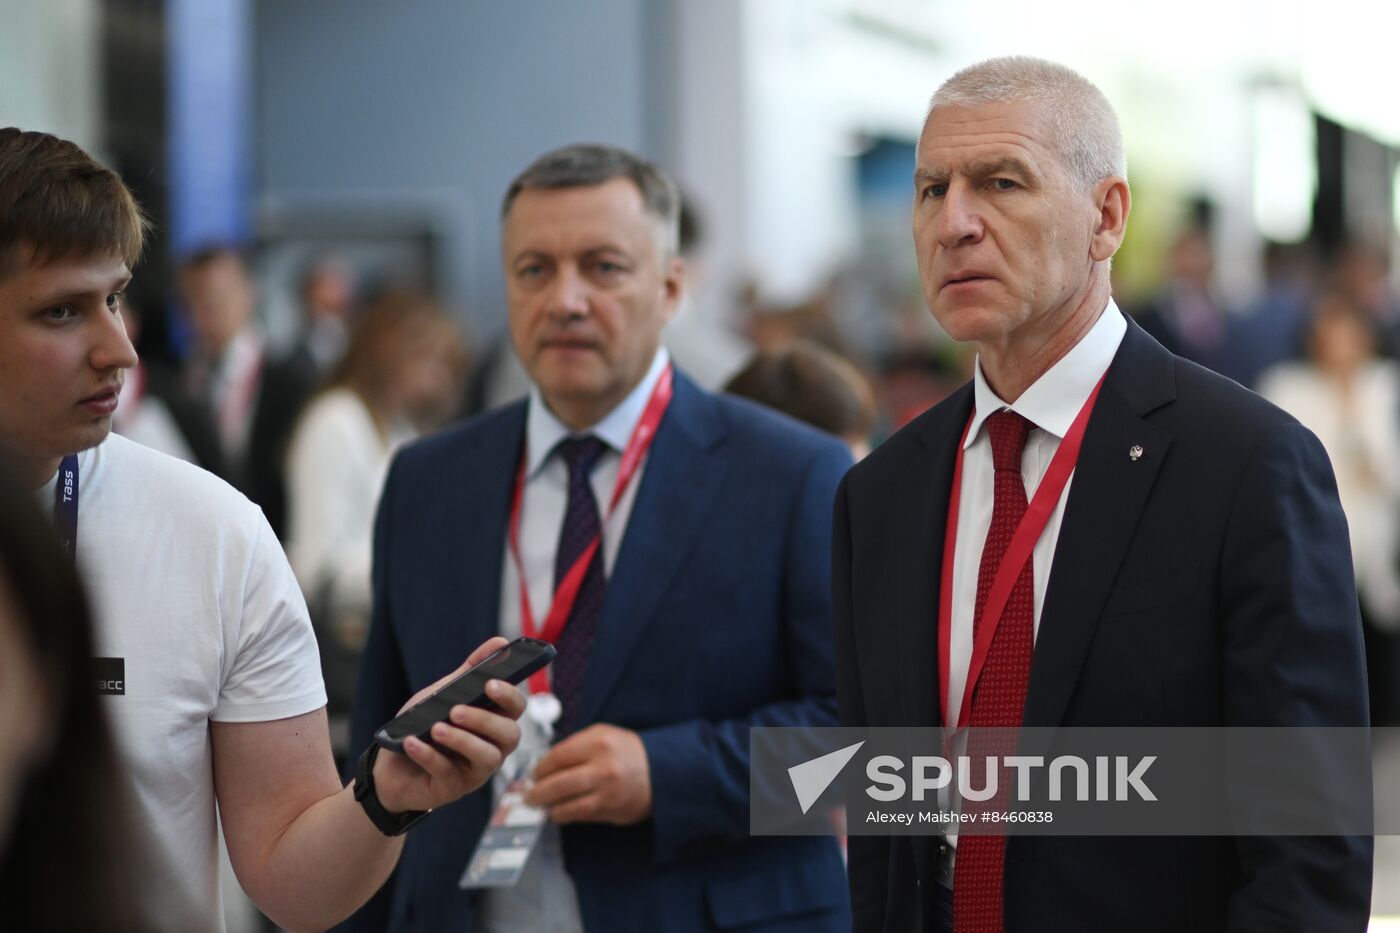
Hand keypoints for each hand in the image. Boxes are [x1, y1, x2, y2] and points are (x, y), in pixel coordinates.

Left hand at [371, 636, 525, 812]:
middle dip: (485, 720)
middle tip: (456, 710)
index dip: (509, 696)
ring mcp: (475, 771)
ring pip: (487, 758)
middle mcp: (493, 748)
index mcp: (494, 722)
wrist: (388, 765)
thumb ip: (471, 671)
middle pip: (509, 735)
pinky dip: (429, 756)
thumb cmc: (423, 726)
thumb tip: (500, 642)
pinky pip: (448, 773)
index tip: (490, 684)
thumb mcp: (444, 694)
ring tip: (437, 728)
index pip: (516, 708)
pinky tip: (413, 743)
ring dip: (462, 741)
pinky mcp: (453, 789)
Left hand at [524, 723, 651, 824]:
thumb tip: (545, 765)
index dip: (540, 768)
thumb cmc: (628, 753)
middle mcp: (602, 766)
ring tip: (538, 805)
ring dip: (547, 805)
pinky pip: (577, 814)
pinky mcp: (609, 809)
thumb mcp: (604, 735)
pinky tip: (556, 812)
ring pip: (565, 802)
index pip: (557, 756)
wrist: (662, 772)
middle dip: (537, 790)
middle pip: (557, 782)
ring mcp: (606, 790)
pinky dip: (562, 814)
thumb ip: (575, 746)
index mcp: (598, 742)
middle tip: (528, 794)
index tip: (533, 774)